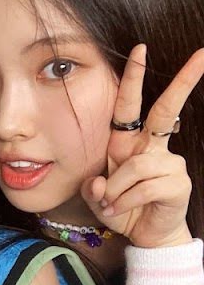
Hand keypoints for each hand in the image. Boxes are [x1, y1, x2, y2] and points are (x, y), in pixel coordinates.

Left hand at [81, 44, 203, 248]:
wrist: (144, 236)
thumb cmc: (123, 209)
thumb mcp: (97, 198)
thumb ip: (92, 188)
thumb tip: (99, 183)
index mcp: (129, 143)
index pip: (131, 105)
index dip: (135, 78)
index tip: (140, 49)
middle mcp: (152, 147)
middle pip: (165, 110)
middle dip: (183, 81)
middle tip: (201, 55)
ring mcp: (169, 163)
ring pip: (135, 165)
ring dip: (116, 189)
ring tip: (111, 205)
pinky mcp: (177, 183)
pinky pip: (143, 187)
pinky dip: (125, 202)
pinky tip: (121, 211)